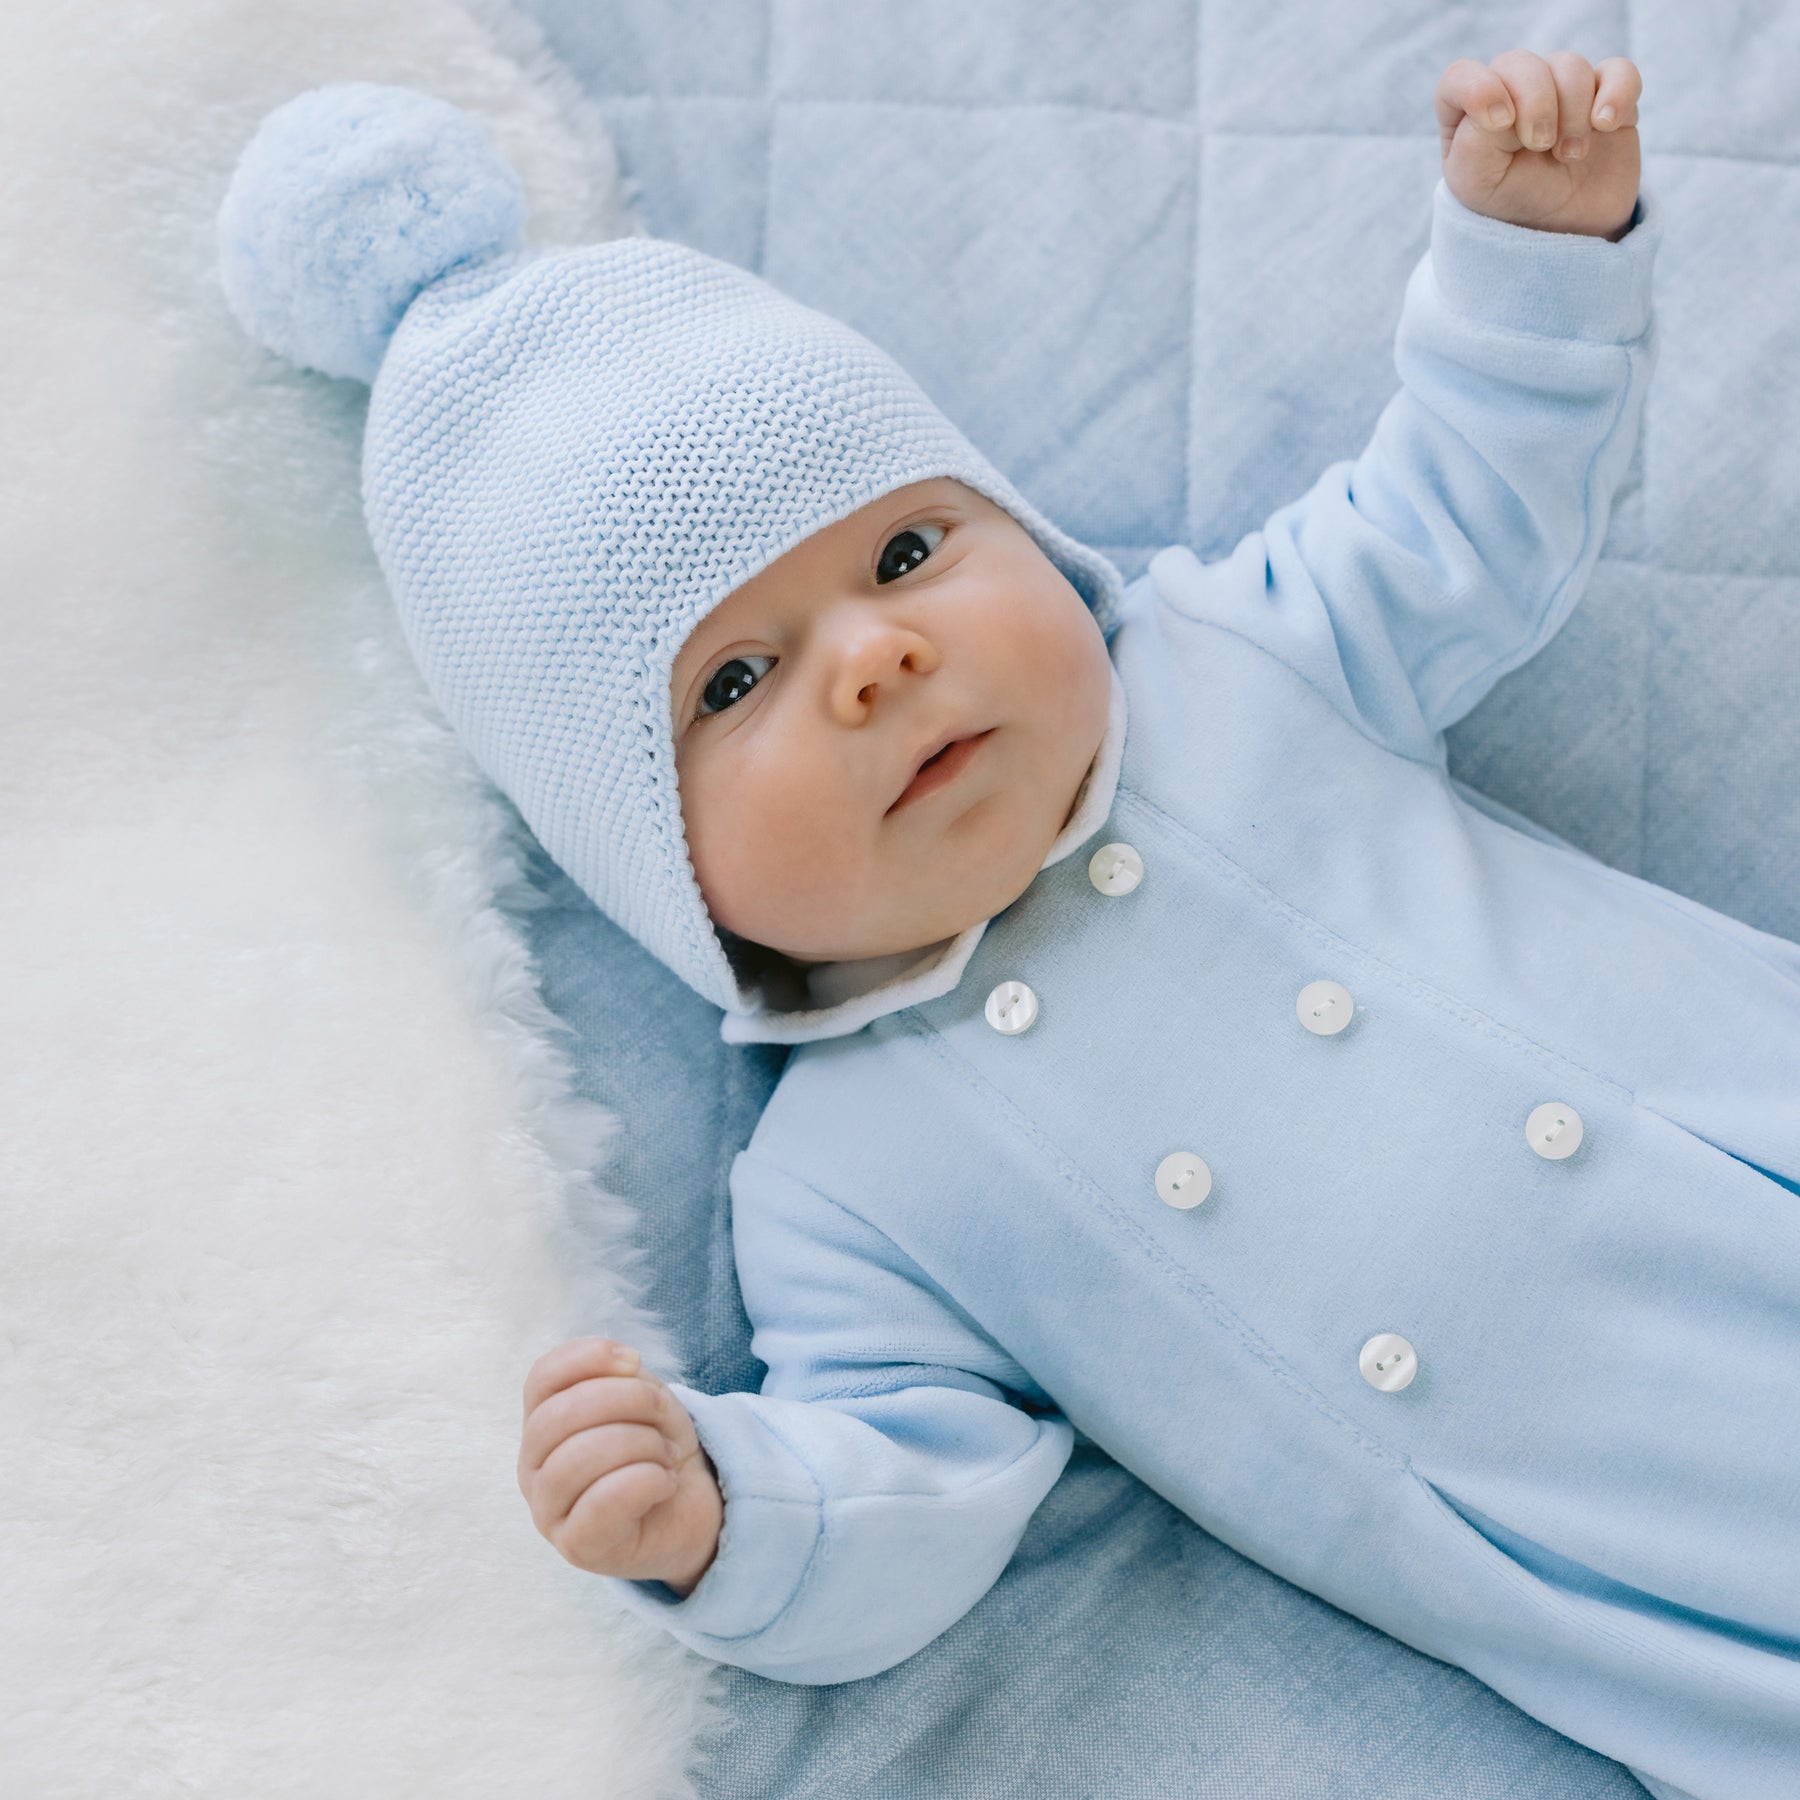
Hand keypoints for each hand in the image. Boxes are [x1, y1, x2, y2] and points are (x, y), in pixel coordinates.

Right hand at [519, 1336, 723, 1594]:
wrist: (690, 1506)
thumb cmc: (655, 1447)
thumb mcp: (641, 1397)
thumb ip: (620, 1376)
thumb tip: (624, 1364)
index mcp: (541, 1424)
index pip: (542, 1377)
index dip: (588, 1358)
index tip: (634, 1361)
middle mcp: (533, 1468)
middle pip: (557, 1417)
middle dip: (625, 1401)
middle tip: (662, 1414)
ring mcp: (548, 1511)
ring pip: (575, 1459)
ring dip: (639, 1443)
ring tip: (666, 1453)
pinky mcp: (577, 1548)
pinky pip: (602, 1504)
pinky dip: (646, 1481)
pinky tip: (665, 1482)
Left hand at [1437, 50, 1641, 239]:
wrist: (1567, 229)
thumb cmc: (1514, 204)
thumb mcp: (1477, 183)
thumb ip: (1474, 139)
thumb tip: (1505, 104)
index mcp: (1468, 115)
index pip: (1460, 78)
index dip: (1478, 88)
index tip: (1501, 122)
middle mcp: (1512, 92)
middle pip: (1518, 63)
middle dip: (1535, 102)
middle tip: (1542, 146)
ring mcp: (1560, 89)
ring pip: (1568, 66)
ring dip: (1572, 112)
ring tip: (1570, 156)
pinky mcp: (1604, 94)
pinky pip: (1618, 71)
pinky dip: (1617, 93)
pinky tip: (1606, 126)